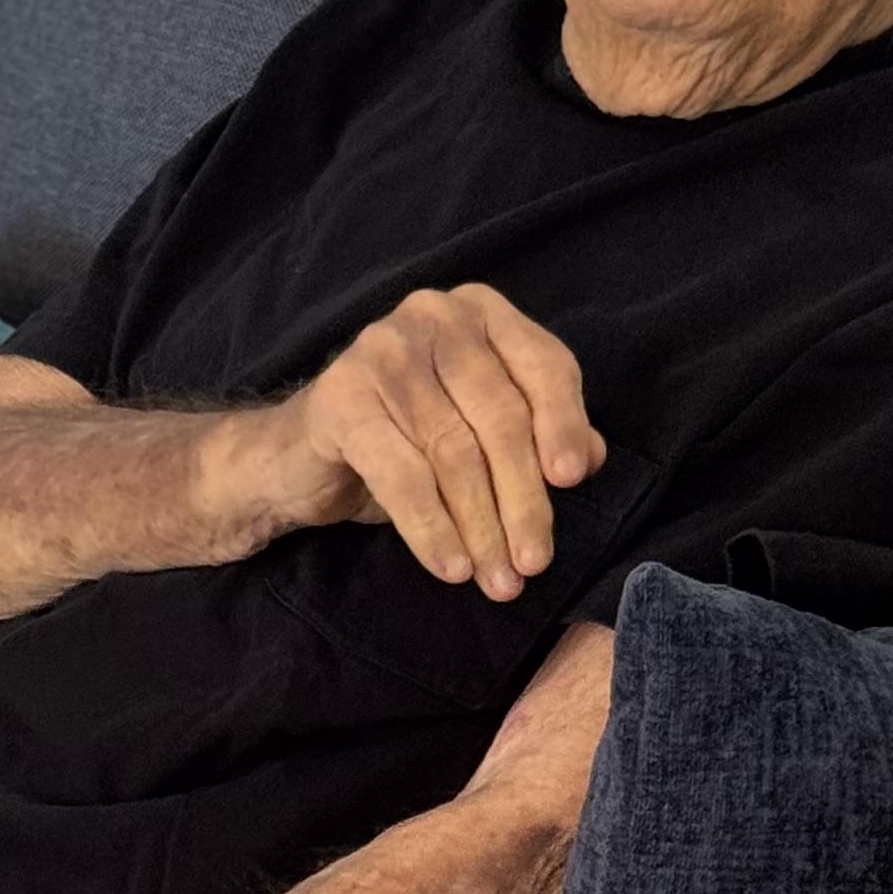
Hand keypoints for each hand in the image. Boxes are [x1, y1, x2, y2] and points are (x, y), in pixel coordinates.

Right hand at [284, 285, 606, 598]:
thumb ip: (537, 435)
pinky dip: (430, 528)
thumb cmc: (404, 443)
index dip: (565, 425)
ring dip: (480, 527)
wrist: (299, 459)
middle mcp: (434, 317)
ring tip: (496, 580)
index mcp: (481, 313)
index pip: (544, 366)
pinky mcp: (341, 397)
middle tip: (532, 562)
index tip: (573, 483)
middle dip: (523, 498)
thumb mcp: (479, 434)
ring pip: (453, 450)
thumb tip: (593, 458)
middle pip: (500, 415)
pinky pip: (401, 473)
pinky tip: (450, 566)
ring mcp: (382, 350)